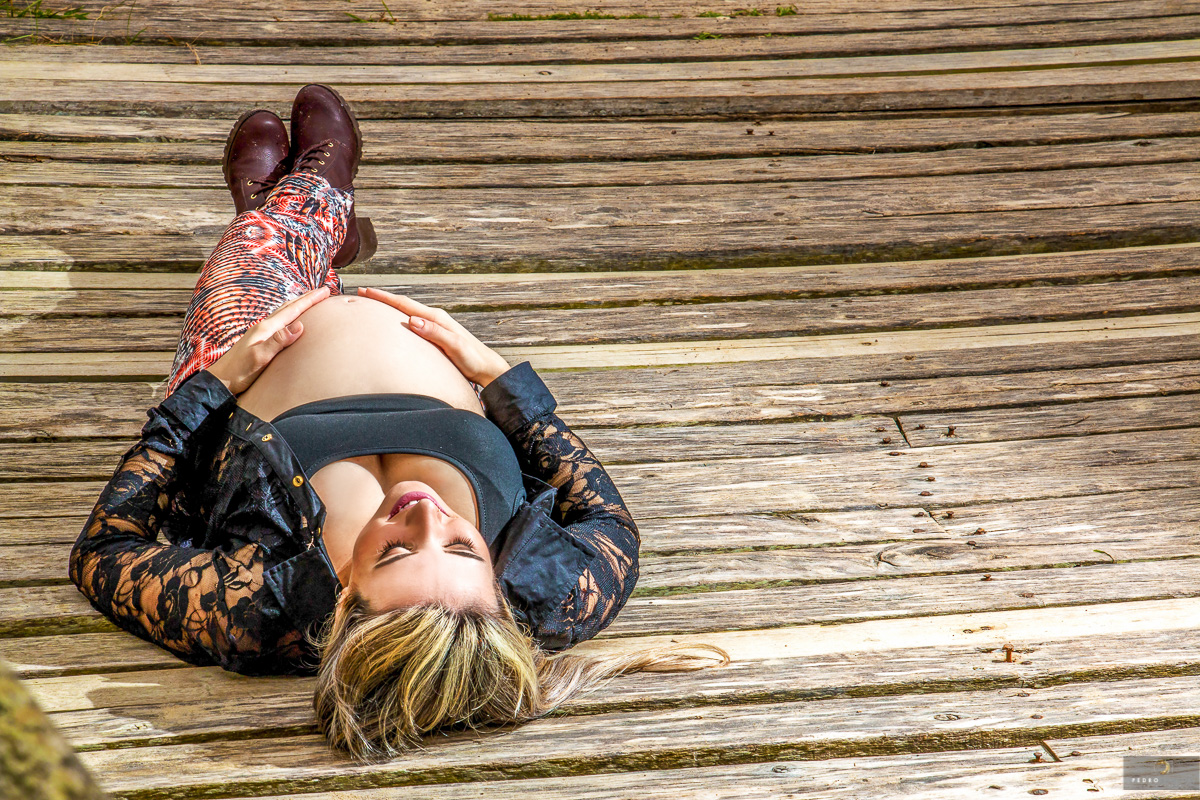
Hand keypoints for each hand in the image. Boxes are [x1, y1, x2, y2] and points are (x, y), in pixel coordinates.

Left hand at [207, 286, 330, 394]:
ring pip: (284, 314)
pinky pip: (280, 324)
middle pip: (289, 308)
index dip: (310, 300)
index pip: (293, 310)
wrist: (221, 381)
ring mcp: (261, 334)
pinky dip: (290, 317)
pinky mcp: (260, 341)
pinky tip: (291, 323)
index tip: (325, 291)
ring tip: (310, 303)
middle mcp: (264, 328)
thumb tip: (299, 326)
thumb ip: (278, 341)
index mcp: (266, 329)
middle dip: (307, 299)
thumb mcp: (260, 357)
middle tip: (323, 292)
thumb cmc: (239, 372)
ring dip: (299, 306)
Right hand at [356, 287, 510, 386]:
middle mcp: (435, 318)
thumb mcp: (454, 347)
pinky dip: (399, 317)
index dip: (384, 297)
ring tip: (373, 304)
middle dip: (382, 298)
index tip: (365, 291)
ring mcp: (435, 325)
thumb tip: (412, 320)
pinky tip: (394, 321)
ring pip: (407, 312)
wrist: (487, 367)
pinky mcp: (435, 334)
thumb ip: (435, 333)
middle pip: (404, 304)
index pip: (405, 304)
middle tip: (362, 293)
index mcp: (436, 318)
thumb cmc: (472, 359)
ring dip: (390, 307)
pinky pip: (412, 321)